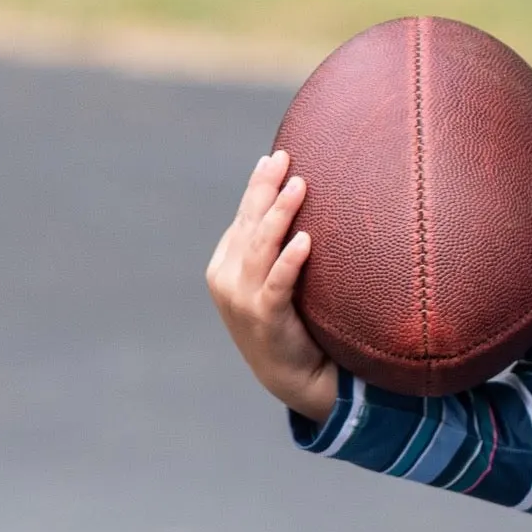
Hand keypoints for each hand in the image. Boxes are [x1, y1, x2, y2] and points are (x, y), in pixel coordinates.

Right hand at [205, 149, 340, 421]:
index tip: (276, 157)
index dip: (258, 186)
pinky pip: (278, 283)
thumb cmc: (286, 319)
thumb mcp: (270, 278)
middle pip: (249, 223)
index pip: (243, 216)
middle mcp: (228, 278)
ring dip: (280, 214)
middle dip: (265, 189)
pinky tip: (306, 240)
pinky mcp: (265, 318)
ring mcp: (242, 299)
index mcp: (226, 264)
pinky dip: (291, 260)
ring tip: (299, 186)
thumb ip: (272, 247)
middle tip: (285, 158)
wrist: (289, 374)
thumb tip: (297, 202)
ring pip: (261, 246)